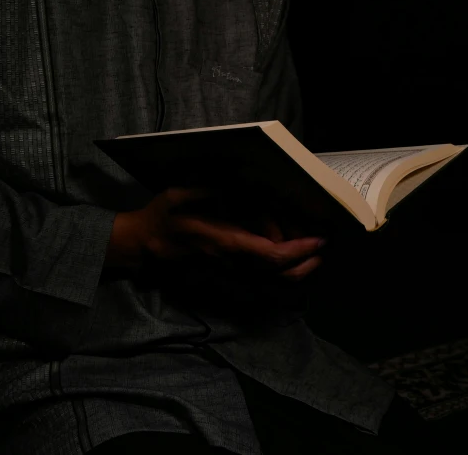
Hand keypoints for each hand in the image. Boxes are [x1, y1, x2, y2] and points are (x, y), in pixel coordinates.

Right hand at [106, 188, 325, 280]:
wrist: (143, 247)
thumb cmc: (161, 217)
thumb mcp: (179, 194)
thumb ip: (209, 188)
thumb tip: (240, 181)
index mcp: (223, 242)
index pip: (270, 255)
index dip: (299, 249)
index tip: (319, 237)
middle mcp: (231, 264)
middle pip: (280, 275)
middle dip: (307, 262)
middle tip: (324, 245)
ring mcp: (230, 275)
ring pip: (273, 284)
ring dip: (299, 271)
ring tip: (314, 254)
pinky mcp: (227, 278)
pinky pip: (263, 285)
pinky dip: (283, 277)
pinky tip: (292, 263)